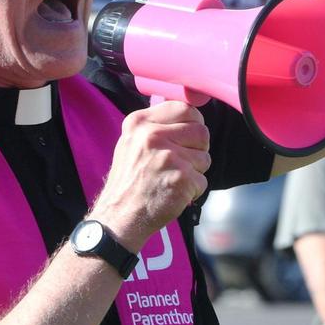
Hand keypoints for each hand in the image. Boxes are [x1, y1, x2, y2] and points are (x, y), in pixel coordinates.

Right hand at [91, 100, 210, 250]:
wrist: (119, 215)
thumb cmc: (129, 180)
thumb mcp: (132, 142)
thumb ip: (156, 125)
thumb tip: (188, 112)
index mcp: (140, 123)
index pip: (185, 108)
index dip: (193, 123)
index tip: (187, 136)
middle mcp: (153, 136)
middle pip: (201, 132)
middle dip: (197, 149)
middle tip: (181, 163)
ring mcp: (168, 157)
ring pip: (205, 157)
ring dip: (195, 171)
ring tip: (172, 179)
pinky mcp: (181, 179)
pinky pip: (203, 180)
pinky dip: (192, 190)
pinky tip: (174, 193)